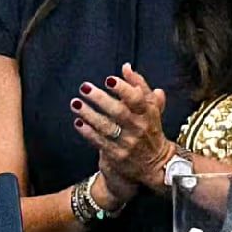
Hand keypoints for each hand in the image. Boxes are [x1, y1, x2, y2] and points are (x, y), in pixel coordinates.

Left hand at [71, 62, 170, 189]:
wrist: (155, 164)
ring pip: (107, 127)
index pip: (138, 100)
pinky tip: (78, 122)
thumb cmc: (149, 130)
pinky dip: (88, 132)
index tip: (109, 79)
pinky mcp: (117, 156)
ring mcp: (128, 143)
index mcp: (149, 114)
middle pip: (119, 112)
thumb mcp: (151, 109)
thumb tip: (126, 67)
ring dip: (89, 114)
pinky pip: (100, 142)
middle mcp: (139, 128)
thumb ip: (140, 87)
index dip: (124, 89)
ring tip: (76, 103)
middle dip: (101, 99)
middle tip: (85, 87)